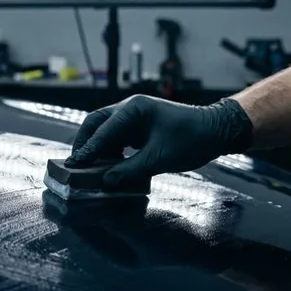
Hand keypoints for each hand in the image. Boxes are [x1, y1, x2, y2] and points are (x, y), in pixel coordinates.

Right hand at [65, 95, 252, 184]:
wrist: (216, 131)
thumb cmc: (191, 139)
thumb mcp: (159, 158)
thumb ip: (129, 170)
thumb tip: (106, 181)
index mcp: (133, 109)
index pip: (103, 130)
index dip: (88, 149)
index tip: (74, 165)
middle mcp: (130, 109)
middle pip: (96, 124)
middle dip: (85, 144)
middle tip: (75, 164)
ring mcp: (134, 117)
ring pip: (105, 132)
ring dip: (97, 149)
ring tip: (90, 169)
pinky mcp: (140, 128)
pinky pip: (117, 138)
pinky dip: (110, 152)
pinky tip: (108, 166)